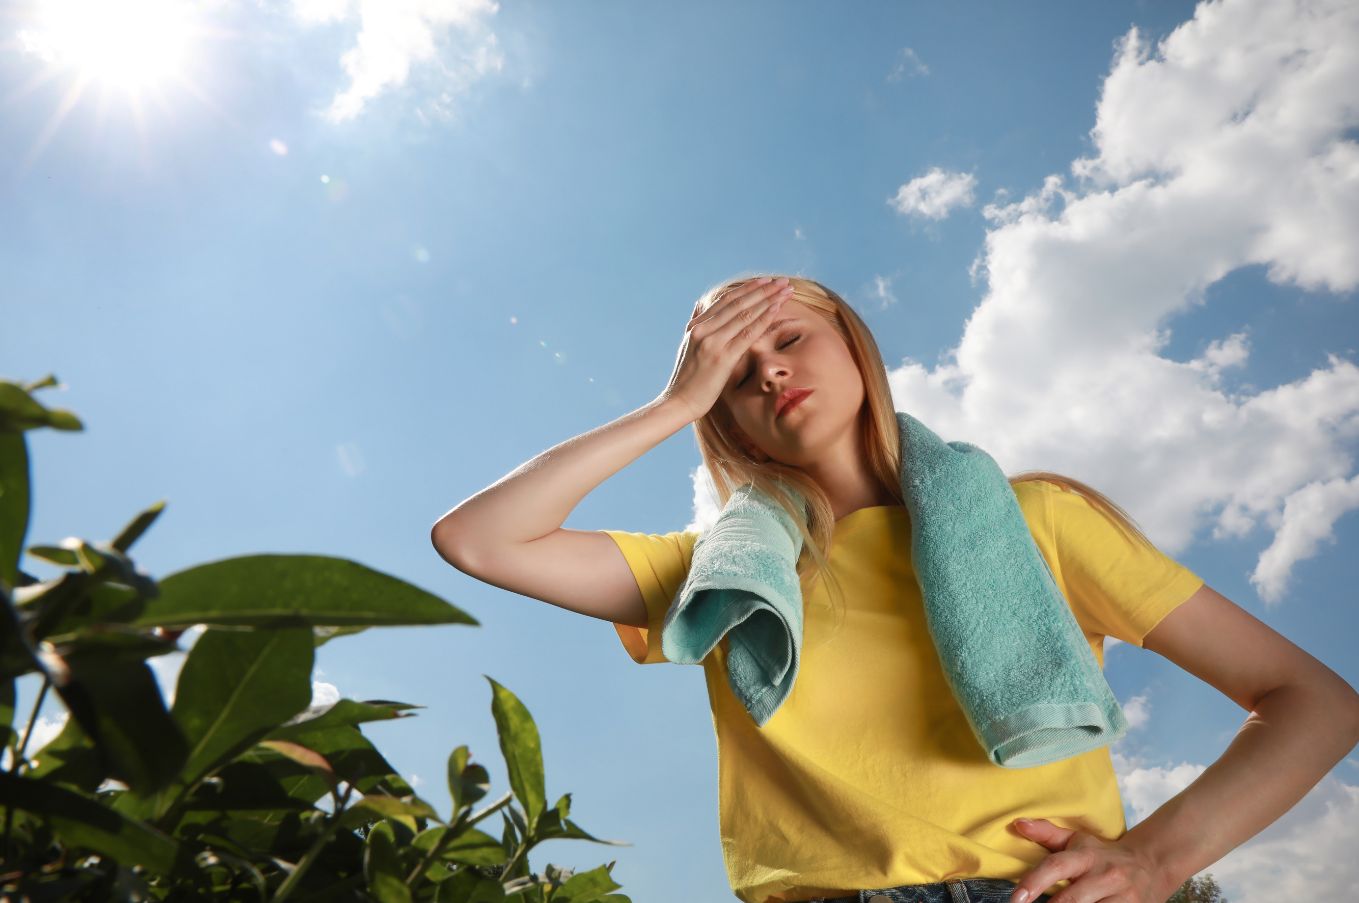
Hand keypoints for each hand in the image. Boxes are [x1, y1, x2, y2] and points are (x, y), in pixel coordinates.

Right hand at [658, 275, 794, 422]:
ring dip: (768, 300)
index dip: (748, 289)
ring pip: (745, 314)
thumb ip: (696, 324)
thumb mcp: (686, 346)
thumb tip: (698, 305)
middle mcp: (703, 330)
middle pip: (738, 303)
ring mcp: (712, 342)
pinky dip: (763, 319)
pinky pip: (747, 334)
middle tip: (782, 281)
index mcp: (696, 326)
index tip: (765, 281)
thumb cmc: (686, 379)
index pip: (726, 301)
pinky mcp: (722, 357)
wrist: (679, 401)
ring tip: (786, 290)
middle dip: (763, 290)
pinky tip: (776, 309)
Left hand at [1008, 817, 1169, 902]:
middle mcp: (1104, 875)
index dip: (1034, 882)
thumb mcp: (1078, 841)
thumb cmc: (1103, 854)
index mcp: (1086, 856)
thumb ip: (1047, 834)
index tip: (1016, 899)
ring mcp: (1122, 895)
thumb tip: (1018, 824)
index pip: (1056, 866)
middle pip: (1072, 899)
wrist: (1151, 863)